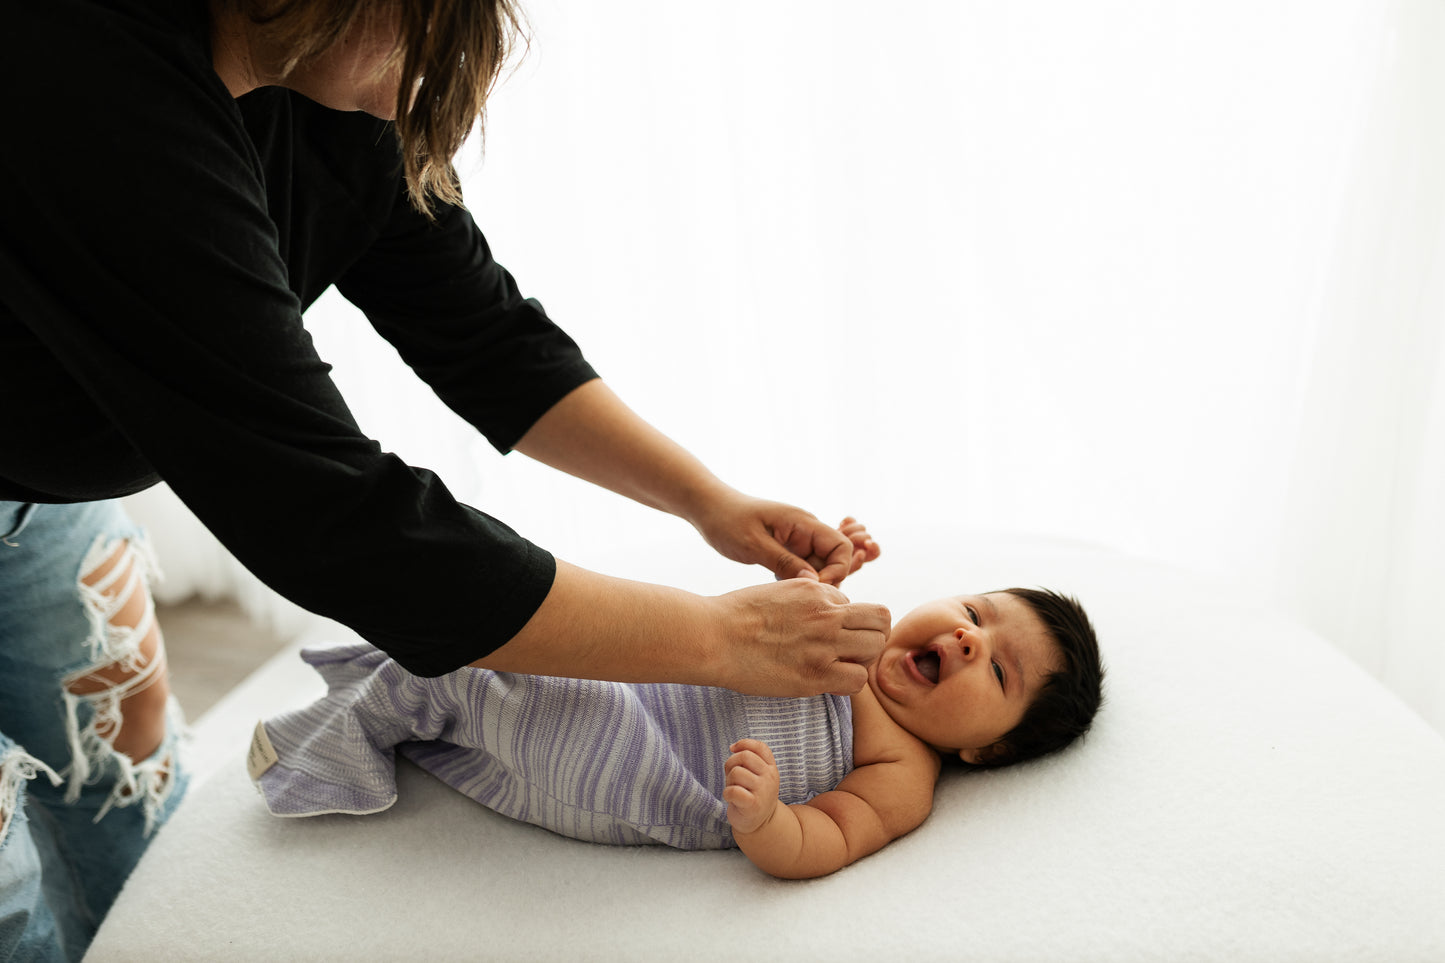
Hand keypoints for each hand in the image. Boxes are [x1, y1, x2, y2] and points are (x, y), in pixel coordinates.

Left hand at [692, 493, 880, 586]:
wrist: (707, 507)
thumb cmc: (727, 520)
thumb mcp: (753, 544)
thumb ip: (784, 562)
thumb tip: (814, 583)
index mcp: (803, 523)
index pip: (842, 547)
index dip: (838, 570)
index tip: (814, 588)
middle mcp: (806, 532)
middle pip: (835, 561)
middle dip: (825, 581)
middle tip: (800, 596)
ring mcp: (797, 542)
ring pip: (819, 569)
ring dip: (809, 584)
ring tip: (786, 592)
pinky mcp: (786, 551)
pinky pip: (803, 570)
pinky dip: (796, 582)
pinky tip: (777, 588)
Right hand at [708, 578, 889, 695]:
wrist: (712, 637)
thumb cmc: (736, 616)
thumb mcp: (779, 592)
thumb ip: (808, 599)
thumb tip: (829, 608)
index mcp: (816, 590)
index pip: (853, 604)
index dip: (843, 620)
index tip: (824, 634)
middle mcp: (826, 613)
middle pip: (880, 620)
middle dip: (868, 634)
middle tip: (847, 650)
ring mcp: (824, 644)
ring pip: (875, 647)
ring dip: (861, 658)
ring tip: (838, 665)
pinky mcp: (816, 675)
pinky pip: (858, 680)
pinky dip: (849, 682)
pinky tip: (829, 681)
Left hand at [724, 739, 780, 834]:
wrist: (761, 824)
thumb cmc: (753, 795)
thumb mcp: (757, 775)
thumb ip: (750, 759)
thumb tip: (734, 747)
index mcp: (771, 768)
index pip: (760, 747)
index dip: (743, 744)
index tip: (733, 749)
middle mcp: (770, 777)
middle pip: (744, 756)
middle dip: (731, 763)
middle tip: (731, 776)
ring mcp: (763, 791)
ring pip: (736, 772)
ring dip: (729, 780)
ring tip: (734, 789)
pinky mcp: (753, 804)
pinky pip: (733, 790)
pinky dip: (727, 793)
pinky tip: (731, 799)